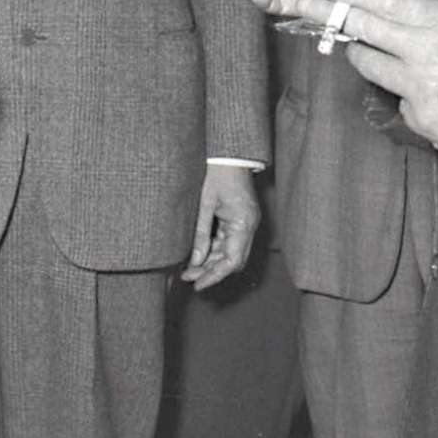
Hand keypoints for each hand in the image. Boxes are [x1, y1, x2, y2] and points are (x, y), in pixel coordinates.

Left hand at [182, 162, 259, 288]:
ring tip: (189, 268)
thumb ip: (201, 234)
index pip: (231, 261)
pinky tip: (199, 253)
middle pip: (233, 260)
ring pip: (231, 252)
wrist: (229, 153)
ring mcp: (247, 222)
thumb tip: (195, 261)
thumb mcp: (204, 204)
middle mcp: (249, 226)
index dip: (214, 276)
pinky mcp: (241, 218)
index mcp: (243, 223)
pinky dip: (215, 249)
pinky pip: (230, 241)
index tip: (198, 285)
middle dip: (211, 271)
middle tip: (188, 277)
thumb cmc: (217, 173)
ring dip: (212, 261)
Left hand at [291, 0, 437, 161]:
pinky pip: (397, 102)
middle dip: (330, 14)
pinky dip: (406, 99)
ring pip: (369, 65)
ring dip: (363, 57)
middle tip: (305, 3)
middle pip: (365, 27)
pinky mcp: (419, 117)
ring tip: (371, 55)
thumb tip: (398, 21)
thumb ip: (434, 25)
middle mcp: (427, 49)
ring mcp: (419, 85)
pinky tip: (432, 101)